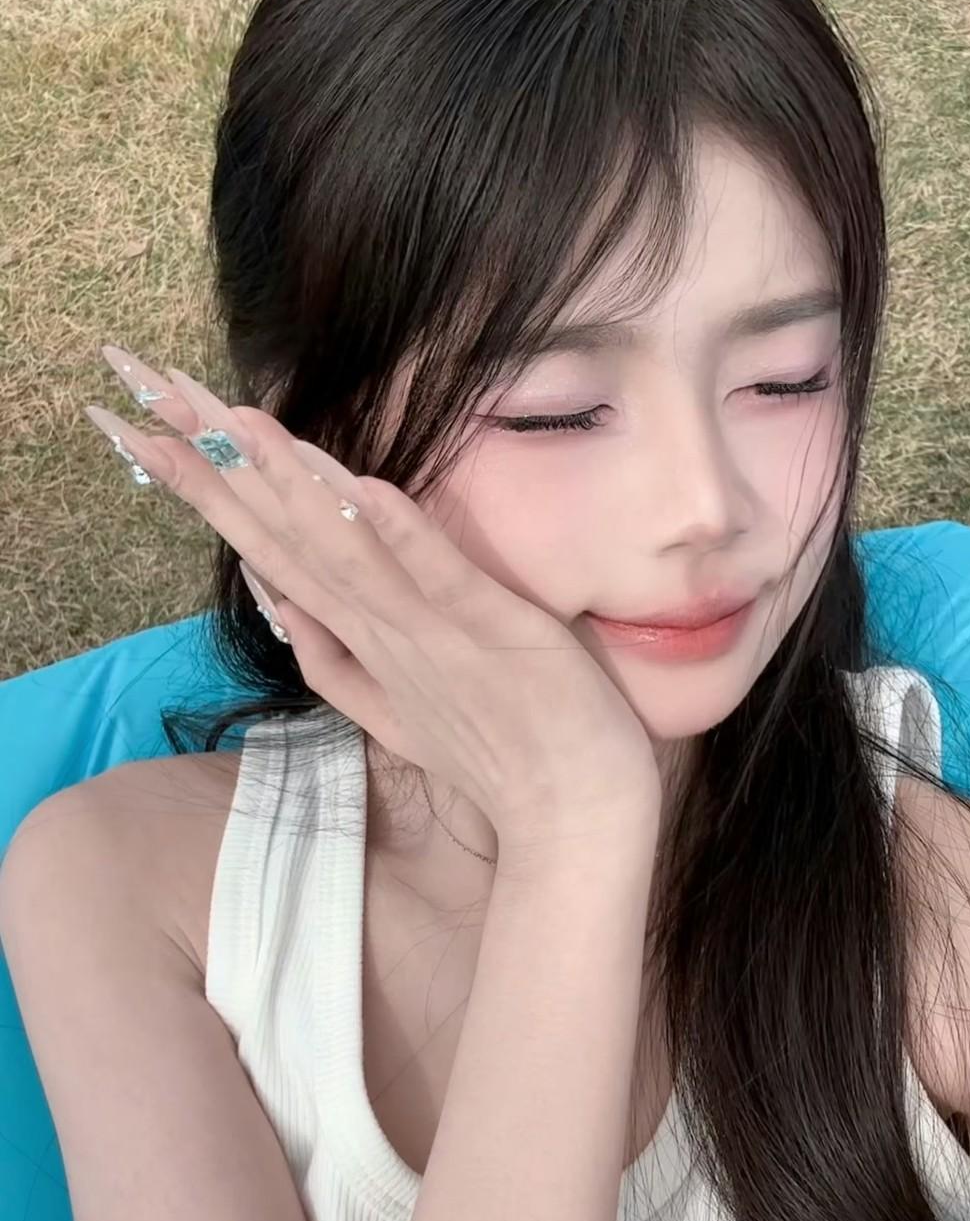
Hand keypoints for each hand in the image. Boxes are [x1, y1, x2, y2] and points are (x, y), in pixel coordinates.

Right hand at [86, 349, 662, 869]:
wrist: (571, 819)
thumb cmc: (493, 755)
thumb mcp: (394, 712)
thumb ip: (332, 658)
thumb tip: (280, 601)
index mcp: (357, 640)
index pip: (268, 553)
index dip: (208, 493)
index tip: (148, 434)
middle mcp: (378, 631)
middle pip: (284, 542)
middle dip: (216, 474)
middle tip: (148, 400)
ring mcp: (429, 633)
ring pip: (345, 553)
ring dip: (292, 488)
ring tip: (238, 424)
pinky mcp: (491, 630)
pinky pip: (435, 575)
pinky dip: (396, 535)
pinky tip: (359, 488)